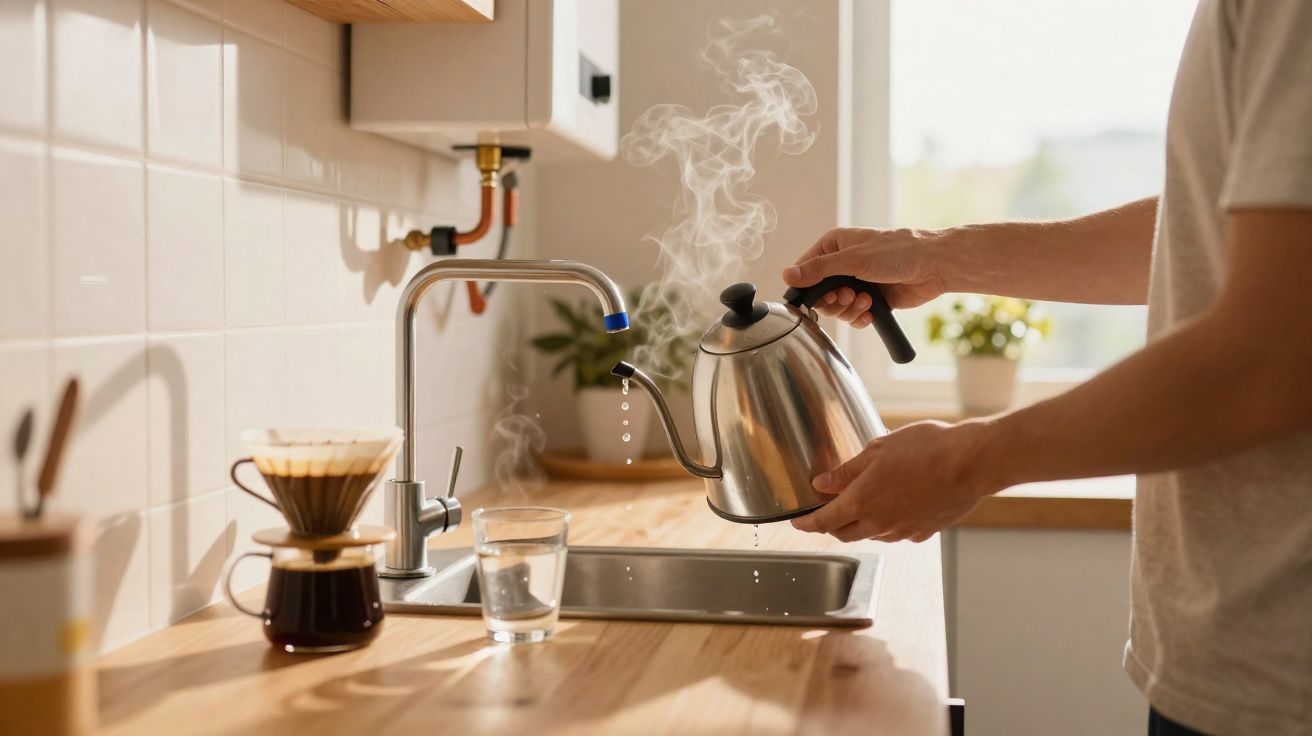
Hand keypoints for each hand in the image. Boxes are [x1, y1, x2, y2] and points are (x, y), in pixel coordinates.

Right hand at [782, 227, 950, 326]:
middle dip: (833, 301)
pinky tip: (872, 310)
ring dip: (849, 309)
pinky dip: (860, 317)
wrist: (934, 266)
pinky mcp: (871, 299)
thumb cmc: (897, 252)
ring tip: (866, 300)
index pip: (805, 270)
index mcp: (834, 246)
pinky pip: (854, 316)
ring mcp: (857, 283)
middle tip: (848, 295)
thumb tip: (787, 275)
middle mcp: (842, 264)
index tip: (818, 296)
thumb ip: (818, 270)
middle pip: (819, 294)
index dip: (807, 287)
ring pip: (836, 308)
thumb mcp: (853, 259)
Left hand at [791, 420, 1002, 542]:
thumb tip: (822, 483)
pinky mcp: (925, 531)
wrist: (972, 463)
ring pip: (873, 534)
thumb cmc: (927, 449)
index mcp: (863, 501)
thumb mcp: (878, 450)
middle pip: (845, 533)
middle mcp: (881, 522)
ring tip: (864, 503)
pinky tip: (896, 505)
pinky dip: (889, 523)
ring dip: (861, 524)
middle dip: (832, 525)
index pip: (824, 521)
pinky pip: (899, 532)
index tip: (798, 524)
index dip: (807, 524)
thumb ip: (847, 471)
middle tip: (827, 512)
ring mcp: (904, 530)